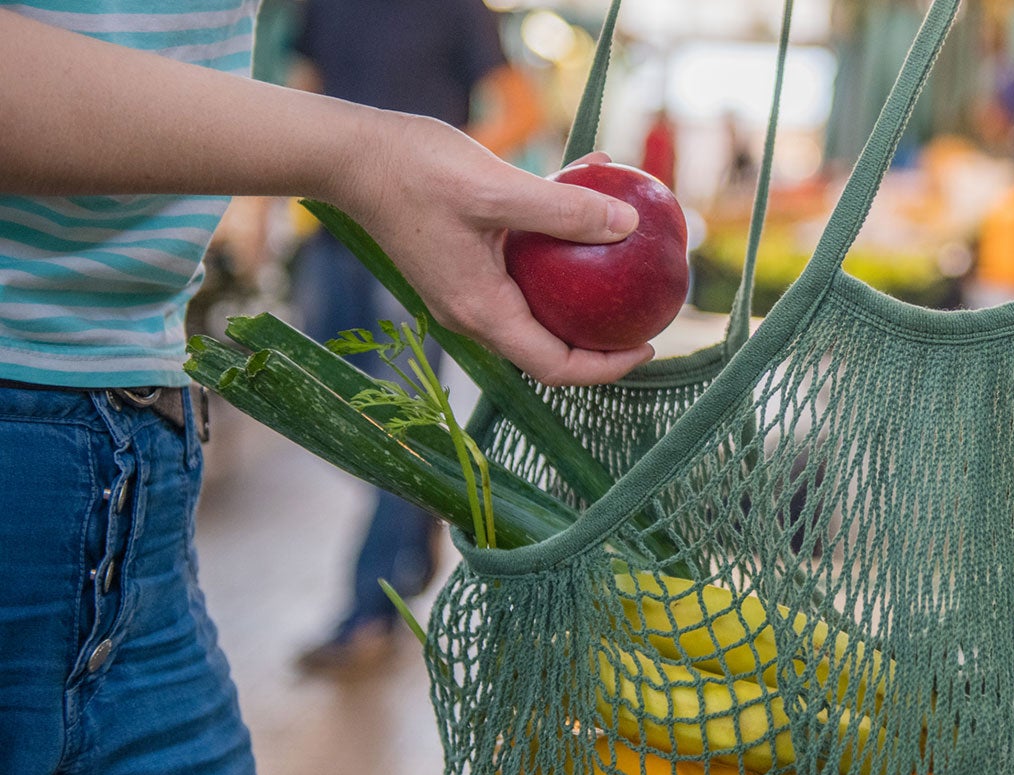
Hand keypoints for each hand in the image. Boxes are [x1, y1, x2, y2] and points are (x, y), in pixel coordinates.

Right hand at [328, 114, 654, 385]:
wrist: (350, 155)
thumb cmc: (415, 171)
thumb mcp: (497, 189)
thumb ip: (564, 211)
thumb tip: (629, 225)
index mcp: (481, 310)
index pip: (555, 366)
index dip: (606, 367)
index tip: (648, 345)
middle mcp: (474, 310)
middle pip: (550, 344)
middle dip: (601, 334)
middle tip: (645, 309)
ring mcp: (466, 286)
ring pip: (539, 302)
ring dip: (582, 282)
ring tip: (627, 251)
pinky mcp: (464, 259)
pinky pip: (523, 263)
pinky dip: (556, 238)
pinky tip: (588, 187)